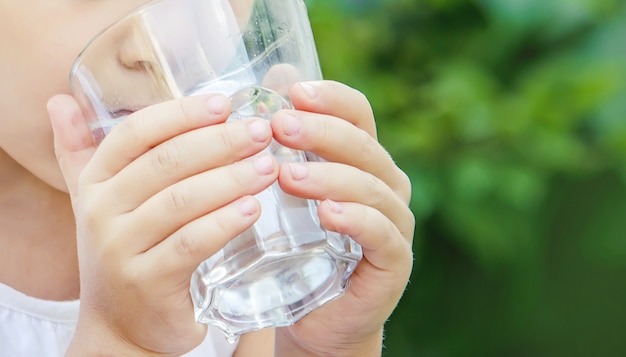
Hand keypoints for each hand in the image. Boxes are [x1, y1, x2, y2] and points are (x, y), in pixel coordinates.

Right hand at [48, 94, 276, 355]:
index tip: (225, 104)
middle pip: (165, 162)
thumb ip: (80, 151)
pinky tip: (253, 208)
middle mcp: (100, 212)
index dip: (182, 114)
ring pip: (181, 200)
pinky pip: (191, 243)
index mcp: (95, 181)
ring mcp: (120, 249)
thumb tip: (57, 100)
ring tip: (267, 166)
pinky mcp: (147, 282)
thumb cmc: (123, 250)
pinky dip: (224, 222)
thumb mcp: (98, 200)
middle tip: (261, 133)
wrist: (119, 324)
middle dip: (219, 142)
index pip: (136, 133)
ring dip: (230, 178)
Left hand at [271, 81, 414, 355]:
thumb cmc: (300, 248)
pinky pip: (382, 234)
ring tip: (287, 177)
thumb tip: (275, 77)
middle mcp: (385, 185)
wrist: (317, 314)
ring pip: (372, 188)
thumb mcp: (286, 191)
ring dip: (330, 177)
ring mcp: (394, 223)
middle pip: (364, 146)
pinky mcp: (393, 262)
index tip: (290, 92)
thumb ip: (286, 140)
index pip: (358, 114)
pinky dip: (357, 220)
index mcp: (362, 160)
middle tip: (280, 128)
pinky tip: (327, 215)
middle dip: (322, 133)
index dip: (330, 98)